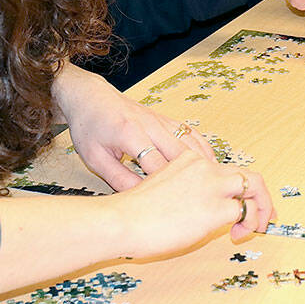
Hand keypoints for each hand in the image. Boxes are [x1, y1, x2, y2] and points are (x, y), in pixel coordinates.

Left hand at [52, 63, 219, 191]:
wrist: (91, 97)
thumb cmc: (90, 127)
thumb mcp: (95, 158)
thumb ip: (118, 179)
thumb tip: (141, 198)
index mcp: (130, 134)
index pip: (156, 164)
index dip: (168, 187)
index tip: (178, 207)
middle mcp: (151, 125)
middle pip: (181, 154)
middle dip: (194, 177)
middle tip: (206, 199)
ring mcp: (161, 120)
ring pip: (191, 143)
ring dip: (204, 163)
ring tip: (215, 184)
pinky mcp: (166, 119)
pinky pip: (191, 134)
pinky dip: (203, 149)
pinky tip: (210, 164)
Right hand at [114, 153, 272, 255]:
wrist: (122, 220)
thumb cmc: (133, 214)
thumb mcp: (162, 190)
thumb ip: (185, 191)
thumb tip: (202, 212)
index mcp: (189, 160)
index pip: (224, 170)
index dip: (236, 190)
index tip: (237, 206)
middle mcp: (204, 167)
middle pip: (247, 175)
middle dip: (261, 197)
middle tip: (263, 217)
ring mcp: (212, 184)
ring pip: (254, 186)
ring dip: (261, 209)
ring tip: (255, 228)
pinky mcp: (216, 207)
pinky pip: (245, 211)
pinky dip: (249, 223)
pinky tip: (235, 235)